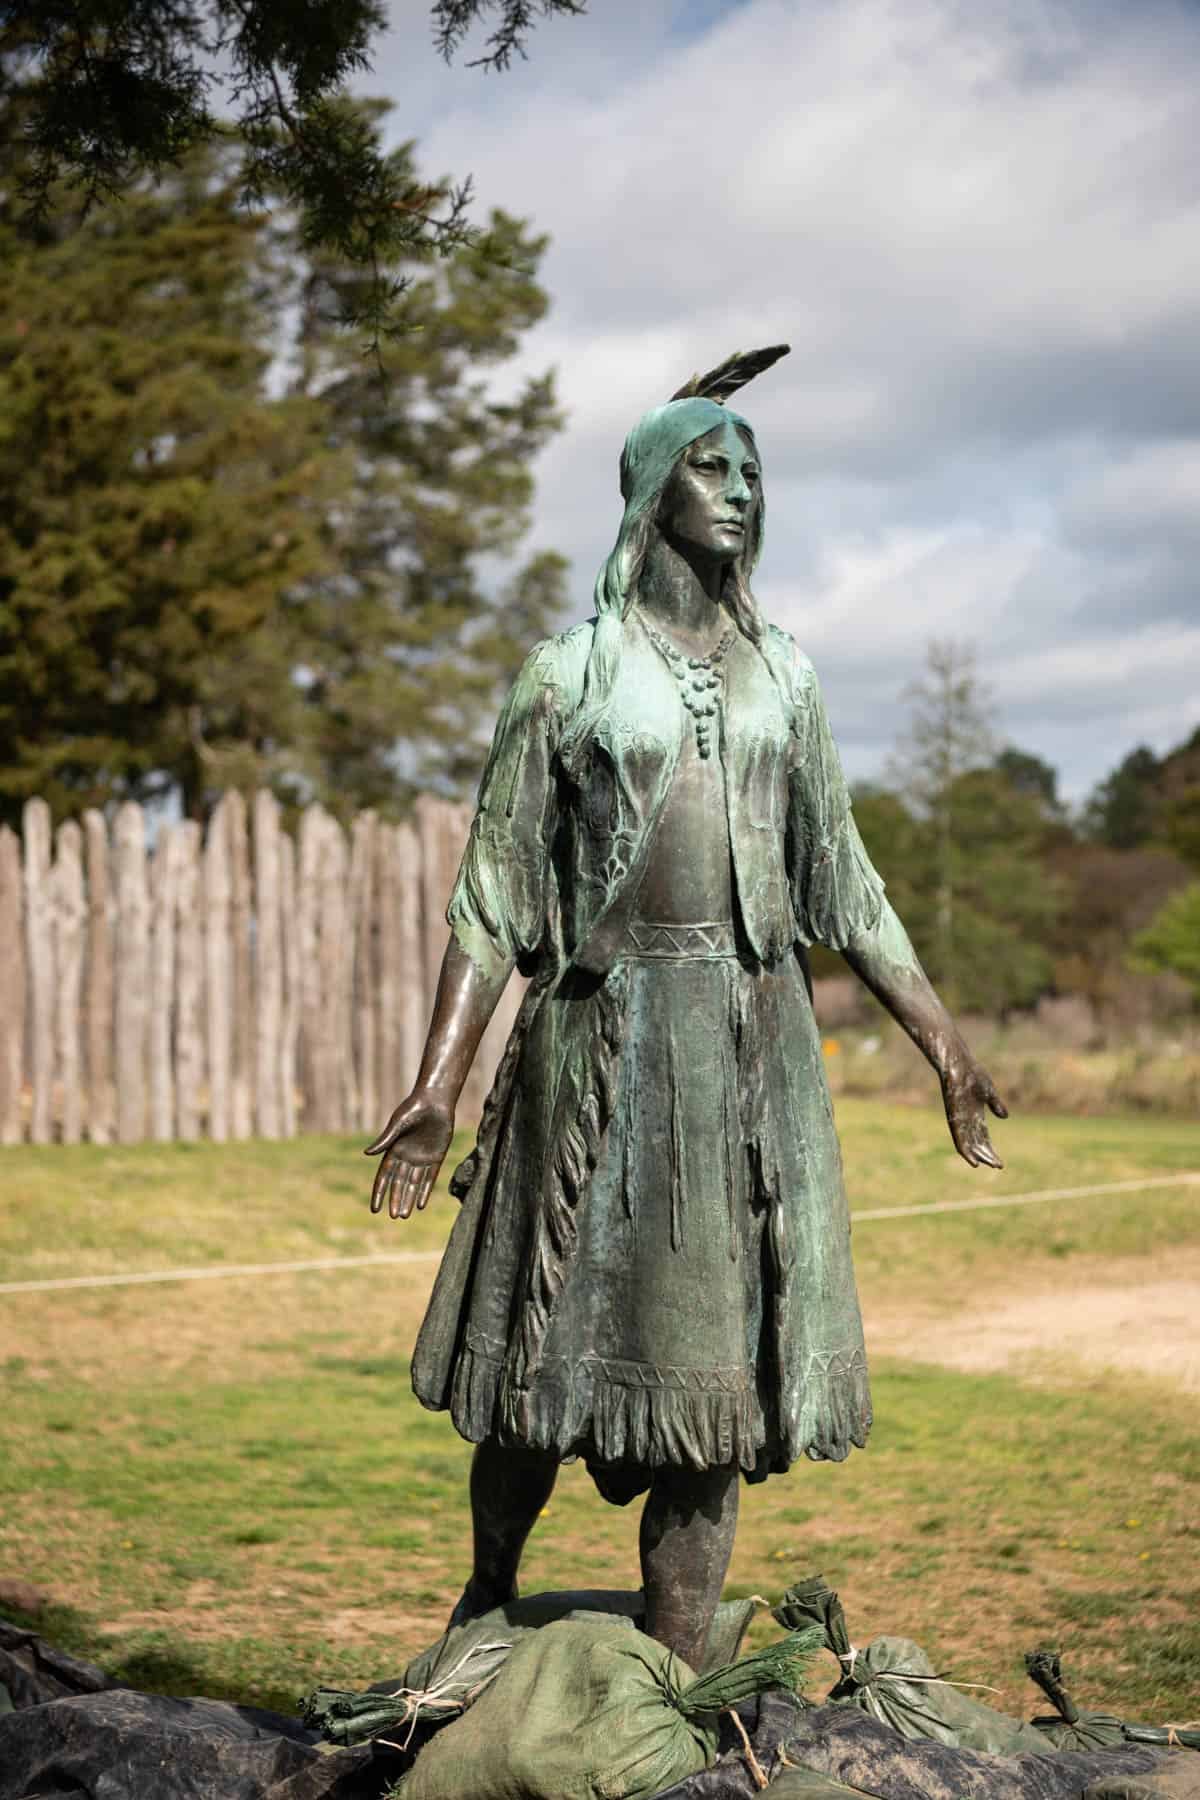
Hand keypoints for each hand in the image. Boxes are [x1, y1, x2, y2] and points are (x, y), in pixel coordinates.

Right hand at [365, 1091, 454, 1219]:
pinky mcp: (436, 1156)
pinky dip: (425, 1191)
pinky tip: (421, 1204)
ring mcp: (421, 1158)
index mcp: (394, 1150)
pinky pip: (430, 1178)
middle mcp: (406, 1157)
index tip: (375, 1209)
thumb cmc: (413, 1109)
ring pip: (414, 1184)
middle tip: (394, 1216)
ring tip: (405, 1215)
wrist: (435, 1100)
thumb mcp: (398, 1124)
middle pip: (399, 1183)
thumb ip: (385, 1140)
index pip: (384, 1177)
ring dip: (409, 1199)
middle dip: (396, 1200)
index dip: (379, 1193)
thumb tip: (367, 1154)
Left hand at [939, 1052, 1007, 1168]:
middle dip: (987, 1155)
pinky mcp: (954, 1118)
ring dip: (978, 1156)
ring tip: (987, 1165)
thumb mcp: (989, 1092)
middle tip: (998, 1165)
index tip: (1000, 1161)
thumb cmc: (973, 1075)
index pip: (983, 1137)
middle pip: (977, 1143)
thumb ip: (996, 1105)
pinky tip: (972, 1161)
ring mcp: (960, 1119)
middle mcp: (966, 1120)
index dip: (991, 1149)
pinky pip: (959, 1138)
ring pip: (968, 1144)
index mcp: (975, 1115)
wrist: (959, 1064)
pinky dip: (965, 1151)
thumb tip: (1005, 1117)